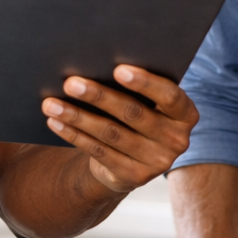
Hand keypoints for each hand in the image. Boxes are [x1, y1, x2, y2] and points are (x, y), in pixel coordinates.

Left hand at [41, 66, 198, 193]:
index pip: (170, 96)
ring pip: (111, 134)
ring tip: (51, 103)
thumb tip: (97, 61)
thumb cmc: (139, 114)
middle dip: (99, 96)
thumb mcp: (149, 102)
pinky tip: (56, 122)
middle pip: (133, 113)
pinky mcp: (134, 177)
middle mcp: (176, 140)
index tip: (117, 69)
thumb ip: (137, 87)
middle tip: (70, 83)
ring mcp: (157, 162)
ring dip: (78, 116)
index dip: (145, 83)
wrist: (134, 160)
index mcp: (185, 114)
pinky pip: (99, 152)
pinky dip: (74, 135)